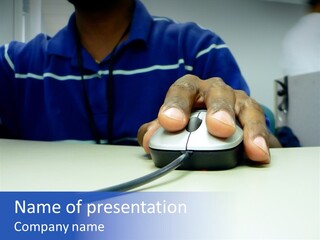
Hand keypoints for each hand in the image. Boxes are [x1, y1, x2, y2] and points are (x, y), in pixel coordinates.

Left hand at [138, 74, 280, 163]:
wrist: (211, 122)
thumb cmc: (188, 120)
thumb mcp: (170, 125)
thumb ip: (156, 132)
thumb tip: (148, 139)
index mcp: (190, 90)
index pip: (182, 91)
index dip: (176, 105)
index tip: (171, 122)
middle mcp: (215, 91)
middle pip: (219, 93)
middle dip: (219, 109)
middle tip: (219, 127)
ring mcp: (237, 102)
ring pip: (247, 108)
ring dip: (251, 128)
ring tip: (252, 148)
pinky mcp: (253, 117)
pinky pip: (261, 126)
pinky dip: (263, 140)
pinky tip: (262, 154)